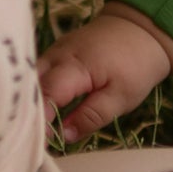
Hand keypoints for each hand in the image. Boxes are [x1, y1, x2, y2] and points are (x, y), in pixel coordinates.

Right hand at [38, 4, 172, 144]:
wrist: (143, 28)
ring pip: (31, 80)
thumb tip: (65, 136)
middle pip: (31, 87)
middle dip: (29, 113)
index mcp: (74, 66)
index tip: (42, 143)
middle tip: (37, 140)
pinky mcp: (55, 53)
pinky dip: (37, 92)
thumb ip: (92, 116)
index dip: (40, 120)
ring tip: (36, 129)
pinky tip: (41, 112)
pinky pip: (38, 74)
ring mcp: (53, 51)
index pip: (46, 95)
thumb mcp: (121, 97)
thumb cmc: (137, 64)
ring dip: (31, 103)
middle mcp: (56, 56)